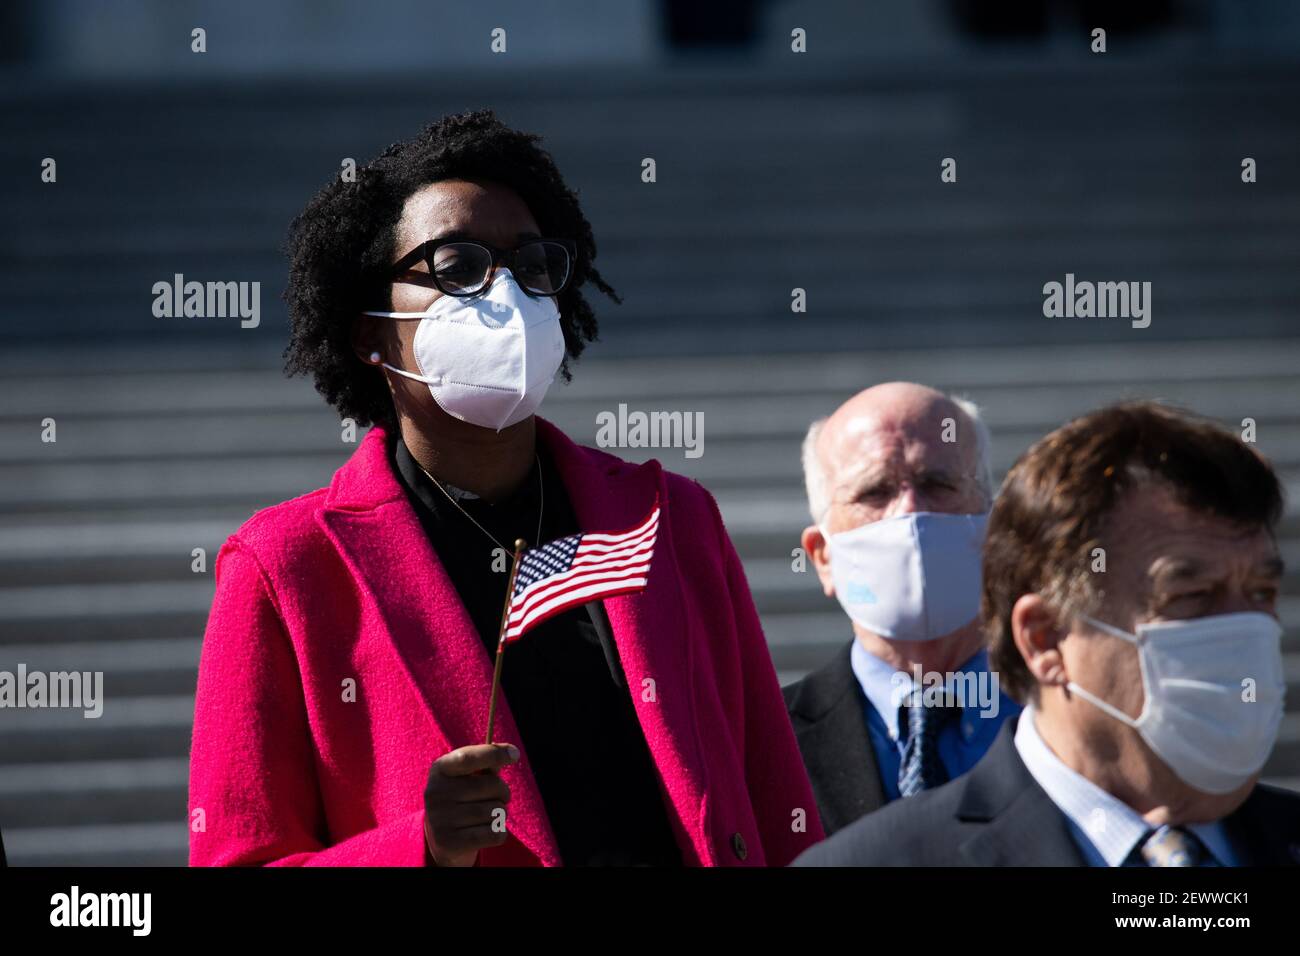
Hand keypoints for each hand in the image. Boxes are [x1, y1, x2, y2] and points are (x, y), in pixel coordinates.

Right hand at [423, 743, 517, 866]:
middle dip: (503, 791)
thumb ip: (487, 764)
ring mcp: (440, 819)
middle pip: (491, 785)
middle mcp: (436, 792)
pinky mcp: (450, 843)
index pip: (468, 757)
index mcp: (439, 769)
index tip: (515, 754)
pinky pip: (494, 834)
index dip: (494, 754)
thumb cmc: (462, 798)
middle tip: (499, 797)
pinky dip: (499, 832)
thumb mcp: (467, 776)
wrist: (441, 838)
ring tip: (488, 816)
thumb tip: (511, 753)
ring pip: (496, 811)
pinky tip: (487, 832)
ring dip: (501, 814)